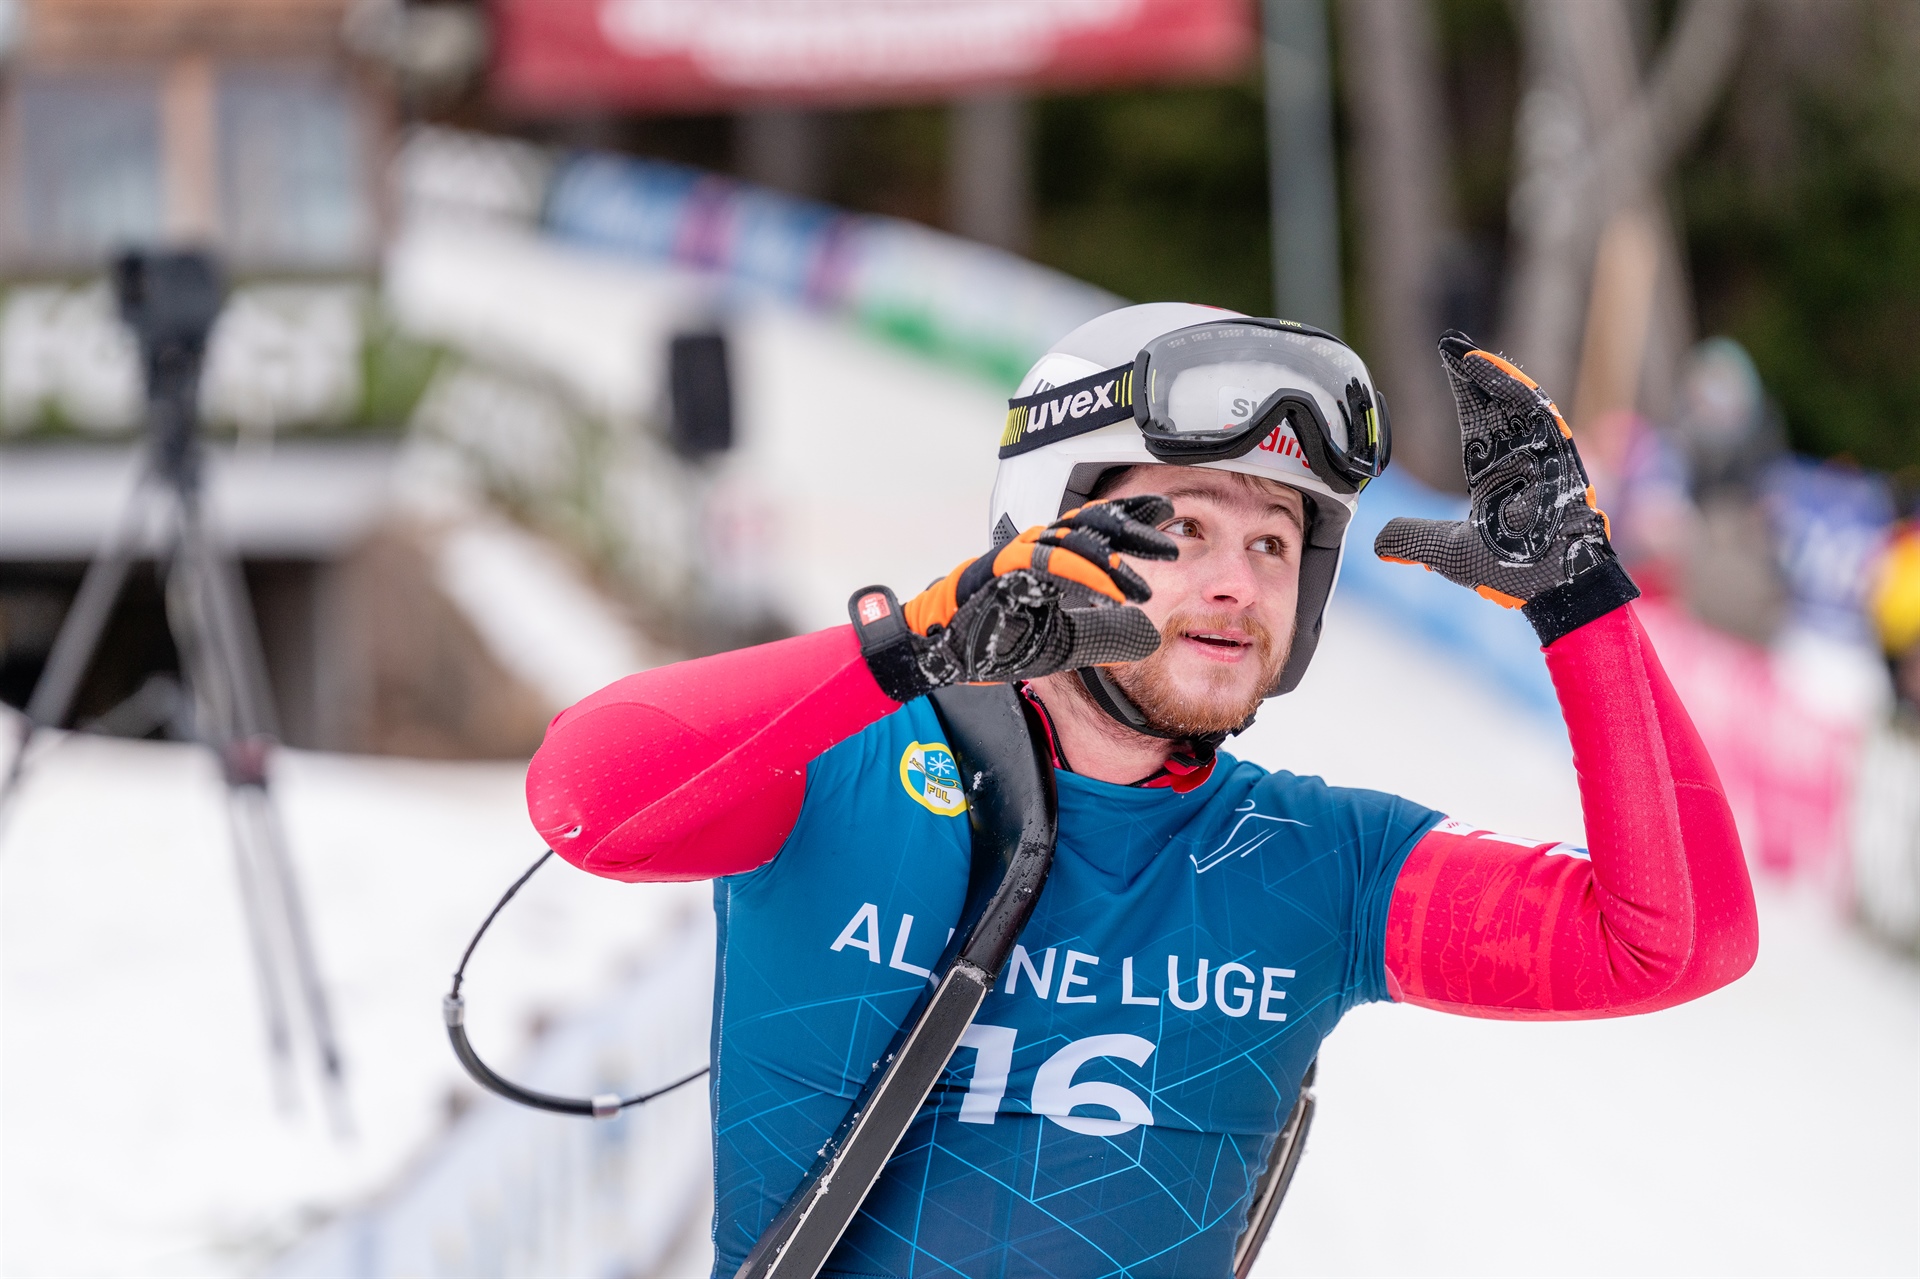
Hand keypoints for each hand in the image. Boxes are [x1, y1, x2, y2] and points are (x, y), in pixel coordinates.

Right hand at [850, 496, 1176, 702]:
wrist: (940, 651)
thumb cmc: (995, 640)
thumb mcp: (1066, 643)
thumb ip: (1103, 635)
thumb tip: (1150, 635)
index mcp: (1051, 557)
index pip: (1098, 528)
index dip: (1133, 518)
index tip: (1168, 515)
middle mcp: (1038, 547)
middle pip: (1094, 524)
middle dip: (1135, 530)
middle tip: (1172, 543)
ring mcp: (1020, 555)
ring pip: (1076, 540)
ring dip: (1115, 560)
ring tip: (1149, 583)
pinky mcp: (1006, 571)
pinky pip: (1054, 566)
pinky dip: (1087, 577)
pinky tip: (1116, 591)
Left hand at [1373, 331, 1638, 644]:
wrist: (1551, 589)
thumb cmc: (1511, 571)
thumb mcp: (1448, 552)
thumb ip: (1414, 541)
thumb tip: (1378, 546)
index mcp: (1496, 472)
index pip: (1477, 421)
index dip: (1465, 391)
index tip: (1449, 361)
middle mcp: (1519, 459)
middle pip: (1495, 405)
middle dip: (1474, 375)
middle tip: (1450, 344)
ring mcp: (1541, 457)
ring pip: (1517, 405)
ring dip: (1492, 378)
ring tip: (1464, 355)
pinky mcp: (1559, 459)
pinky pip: (1538, 417)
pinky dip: (1515, 393)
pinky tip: (1491, 372)